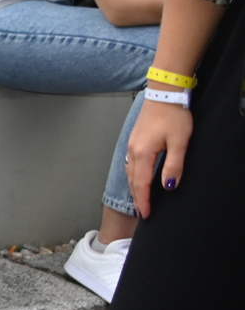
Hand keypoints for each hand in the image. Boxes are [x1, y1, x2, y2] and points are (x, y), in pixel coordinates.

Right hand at [127, 93, 194, 217]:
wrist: (164, 95)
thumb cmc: (173, 116)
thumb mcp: (179, 143)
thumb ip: (173, 166)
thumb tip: (169, 186)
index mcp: (143, 153)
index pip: (142, 184)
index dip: (144, 201)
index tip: (146, 215)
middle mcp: (133, 151)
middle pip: (133, 180)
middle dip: (138, 198)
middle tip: (142, 213)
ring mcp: (132, 145)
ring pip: (130, 172)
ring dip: (135, 188)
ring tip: (140, 200)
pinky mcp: (135, 140)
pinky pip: (130, 164)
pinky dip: (134, 176)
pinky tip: (138, 178)